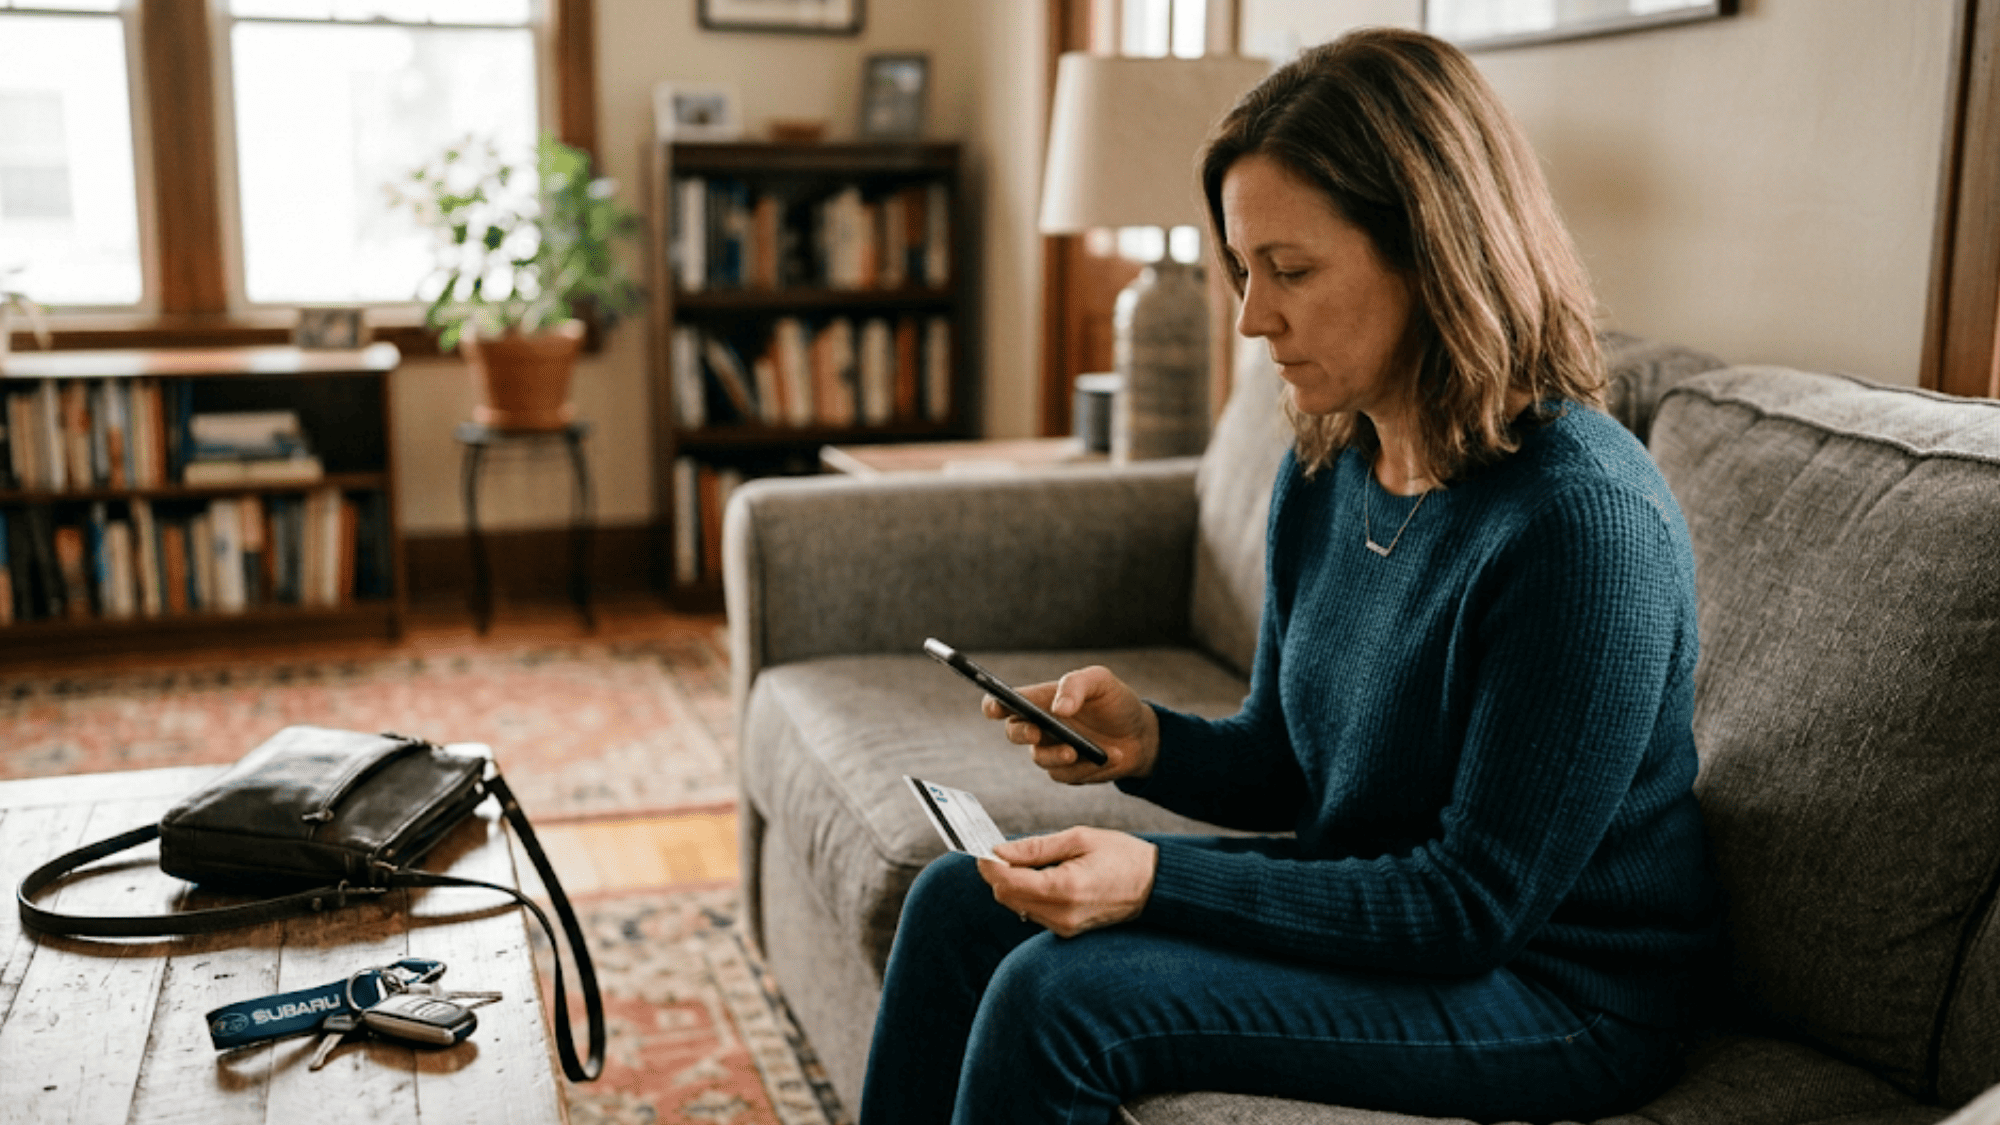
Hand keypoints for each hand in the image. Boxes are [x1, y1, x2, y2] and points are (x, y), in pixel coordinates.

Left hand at [978, 827, 1157, 937]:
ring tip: (1030, 860)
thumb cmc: (1121, 856)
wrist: (1154, 885)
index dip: (989, 864)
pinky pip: (1033, 911)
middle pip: (1006, 896)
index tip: (983, 847)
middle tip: (1004, 849)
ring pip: (1017, 905)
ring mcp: (1063, 927)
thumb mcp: (1078, 839)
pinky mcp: (1066, 931)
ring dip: (1014, 882)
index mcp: (1064, 889)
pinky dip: (1028, 892)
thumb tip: (999, 851)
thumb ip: (1035, 847)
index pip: (1007, 882)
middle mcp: (1060, 915)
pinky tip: (1043, 875)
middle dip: (999, 872)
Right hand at [982, 665, 1158, 783]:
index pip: (1006, 702)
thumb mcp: (1101, 682)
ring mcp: (1052, 751)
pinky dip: (1086, 767)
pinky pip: (1065, 775)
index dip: (994, 704)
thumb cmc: (1116, 702)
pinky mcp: (1067, 772)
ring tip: (1079, 751)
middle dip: (1021, 733)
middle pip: (1013, 732)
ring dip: (1058, 754)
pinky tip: (1109, 757)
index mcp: (1041, 700)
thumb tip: (1058, 707)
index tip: (995, 708)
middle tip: (1036, 732)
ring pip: (1039, 758)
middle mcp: (1040, 726)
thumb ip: (1076, 685)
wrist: (1141, 735)